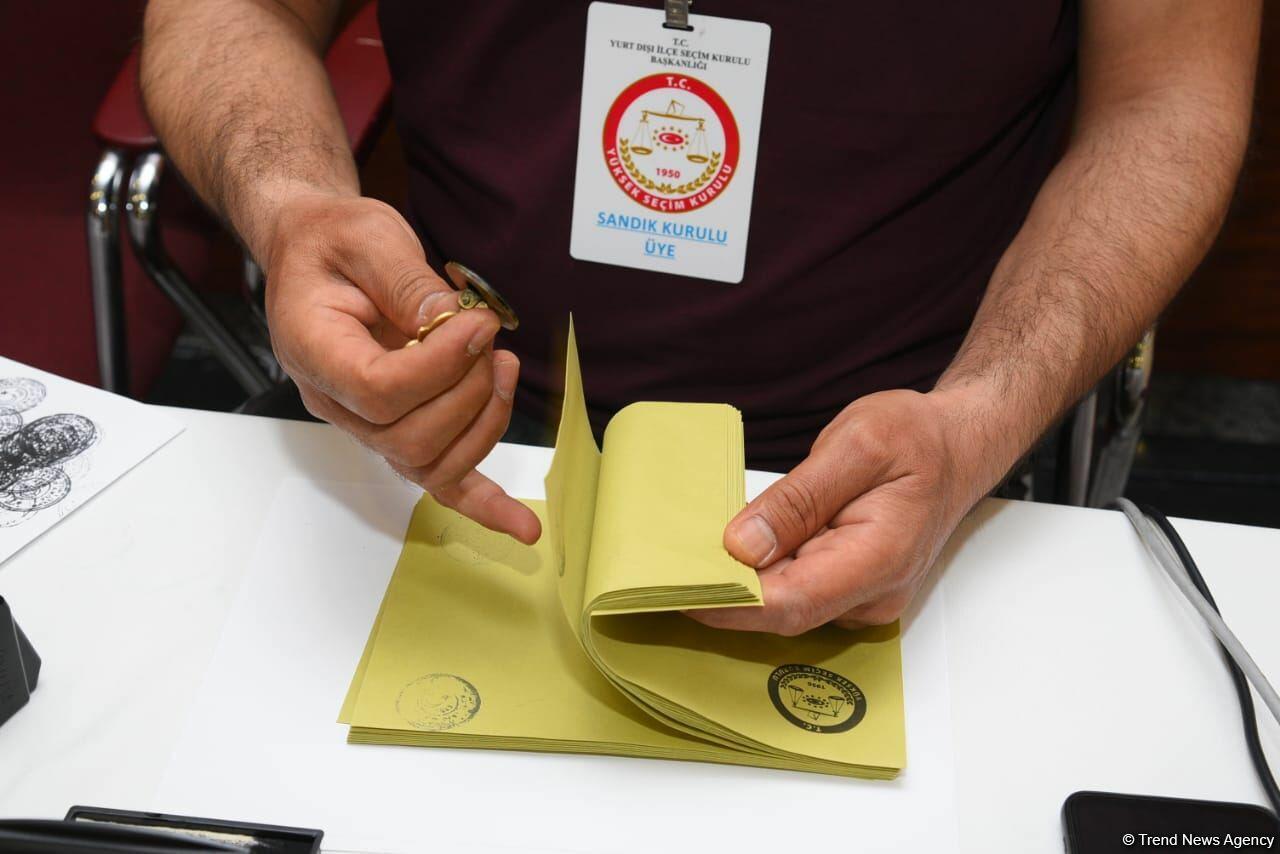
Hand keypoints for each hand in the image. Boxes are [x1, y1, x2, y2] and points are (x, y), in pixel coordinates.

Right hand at [263, 193, 540, 543]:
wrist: (318, 253)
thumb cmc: (334, 243)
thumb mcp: (367, 236)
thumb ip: (406, 280)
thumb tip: (453, 320)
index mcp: (313, 351)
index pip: (378, 390)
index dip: (439, 365)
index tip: (476, 325)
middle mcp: (336, 402)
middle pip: (409, 436)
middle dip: (468, 390)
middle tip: (488, 336)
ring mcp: (367, 424)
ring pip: (432, 461)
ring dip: (485, 419)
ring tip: (504, 365)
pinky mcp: (401, 429)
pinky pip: (440, 481)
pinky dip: (484, 505)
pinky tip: (521, 527)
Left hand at [689, 389, 998, 634]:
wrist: (958, 445)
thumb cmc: (916, 437)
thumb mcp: (857, 445)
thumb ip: (799, 498)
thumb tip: (742, 546)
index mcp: (879, 558)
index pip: (790, 602)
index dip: (727, 604)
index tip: (673, 591)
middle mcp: (872, 594)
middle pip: (782, 612)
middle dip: (720, 597)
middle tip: (659, 573)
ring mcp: (862, 597)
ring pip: (785, 605)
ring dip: (735, 587)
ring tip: (682, 560)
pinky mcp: (850, 587)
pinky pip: (795, 592)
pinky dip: (757, 578)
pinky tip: (724, 556)